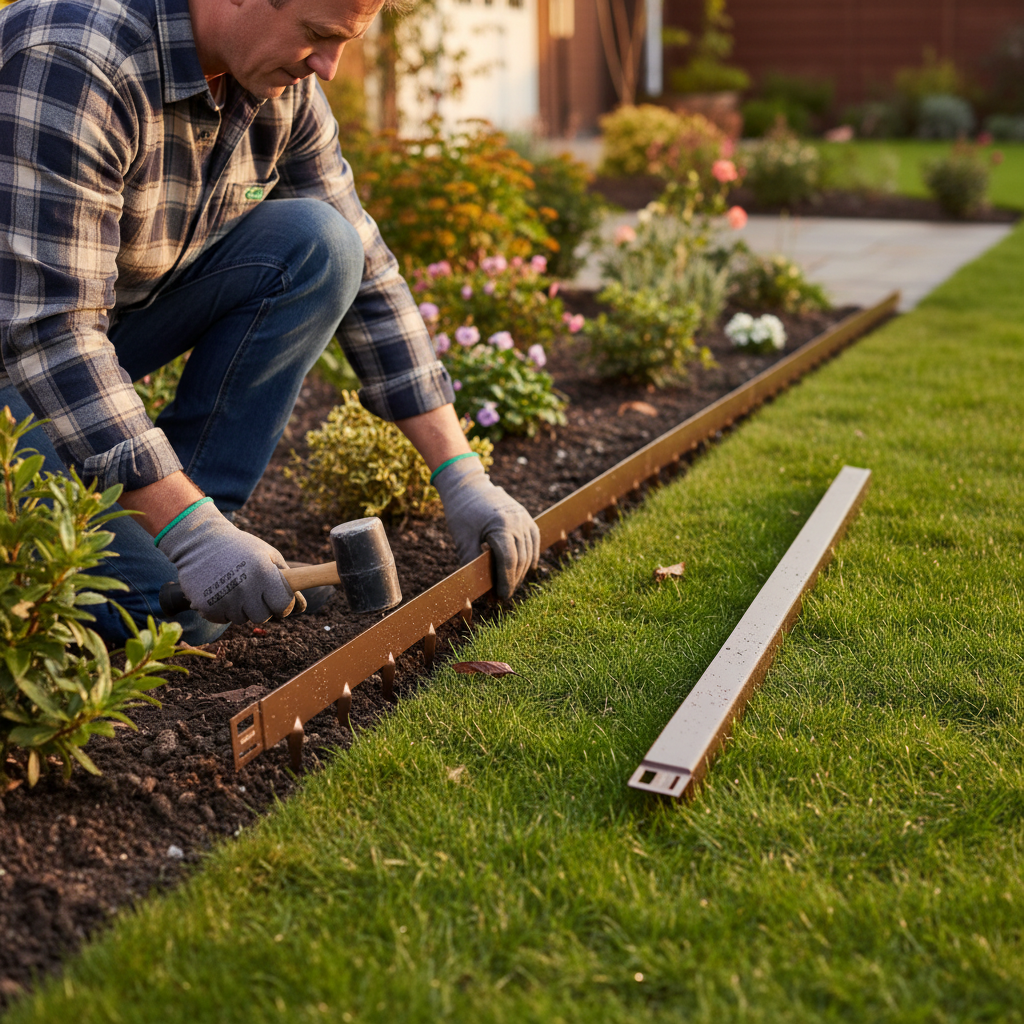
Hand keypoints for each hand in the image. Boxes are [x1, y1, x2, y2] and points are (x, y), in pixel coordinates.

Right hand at [157, 500, 303, 623]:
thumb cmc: (240, 548)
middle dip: (261, 607)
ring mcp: (224, 599)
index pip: (284, 606)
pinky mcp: (206, 607)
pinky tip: (219, 591)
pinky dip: (223, 609)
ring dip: (241, 608)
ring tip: (233, 586)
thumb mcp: (268, 554)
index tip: (279, 600)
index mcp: (264, 573)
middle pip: (263, 617)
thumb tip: (301, 607)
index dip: (284, 605)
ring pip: (242, 619)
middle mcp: (245, 588)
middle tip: (252, 590)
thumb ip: (287, 578)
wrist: (199, 542)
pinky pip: (223, 619)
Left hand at [433, 457, 539, 599]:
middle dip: (513, 580)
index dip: (506, 581)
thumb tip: (477, 587)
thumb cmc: (461, 512)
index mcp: (501, 525)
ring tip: (510, 585)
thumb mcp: (462, 539)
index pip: (509, 561)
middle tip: (503, 596)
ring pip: (529, 552)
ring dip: (522, 571)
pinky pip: (533, 540)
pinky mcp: (525, 516)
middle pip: (521, 559)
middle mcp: (517, 521)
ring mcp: (524, 518)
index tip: (500, 596)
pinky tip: (524, 569)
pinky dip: (530, 556)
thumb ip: (471, 562)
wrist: (467, 485)